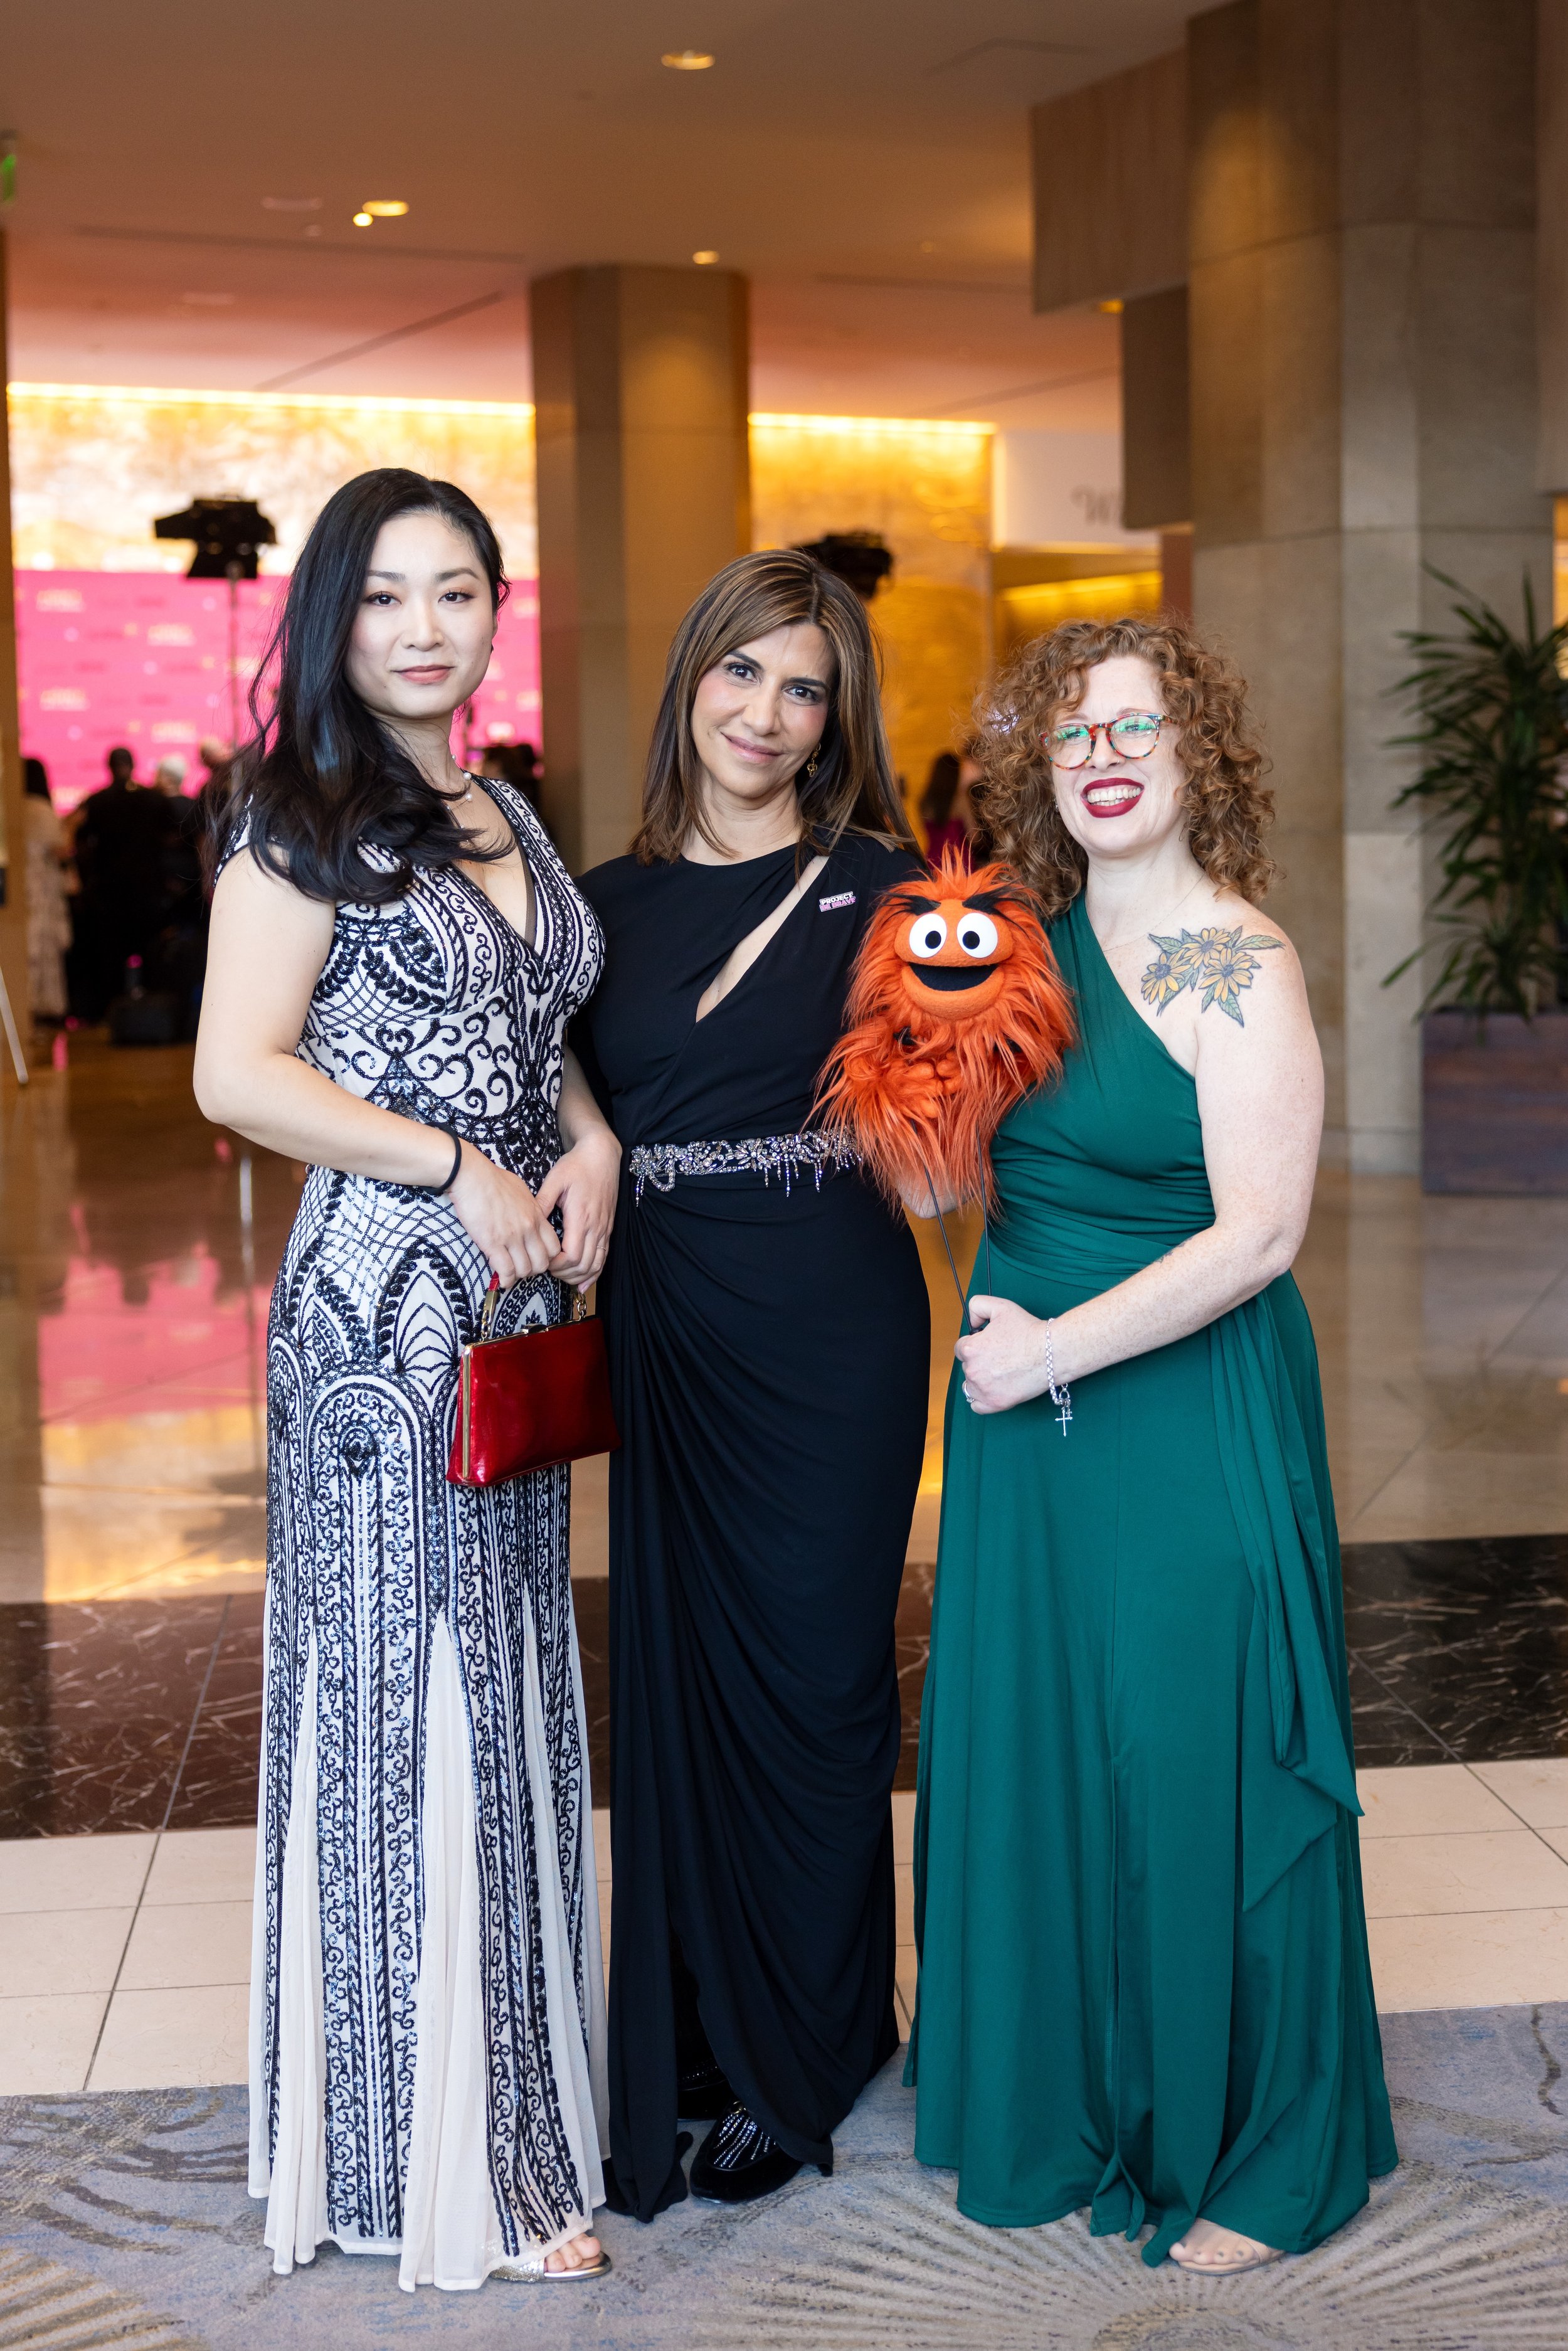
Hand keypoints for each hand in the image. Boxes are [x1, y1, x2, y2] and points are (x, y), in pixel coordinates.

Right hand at [447, 1144, 561, 1288]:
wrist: (472, 1176)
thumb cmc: (493, 1179)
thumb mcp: (522, 1191)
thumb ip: (530, 1208)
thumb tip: (531, 1217)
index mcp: (537, 1216)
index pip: (554, 1247)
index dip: (547, 1257)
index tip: (536, 1258)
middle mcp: (528, 1229)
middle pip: (542, 1263)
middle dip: (534, 1269)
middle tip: (522, 1267)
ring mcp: (512, 1237)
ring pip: (525, 1270)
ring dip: (518, 1275)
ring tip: (510, 1272)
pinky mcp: (493, 1243)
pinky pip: (506, 1271)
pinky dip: (505, 1280)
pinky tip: (502, 1280)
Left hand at [536, 1126, 620, 1289]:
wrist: (602, 1156)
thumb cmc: (577, 1166)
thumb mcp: (555, 1180)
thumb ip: (542, 1203)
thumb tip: (528, 1222)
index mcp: (581, 1216)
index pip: (571, 1255)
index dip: (557, 1266)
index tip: (544, 1262)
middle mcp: (596, 1226)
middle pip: (583, 1265)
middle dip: (564, 1274)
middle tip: (548, 1271)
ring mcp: (604, 1229)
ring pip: (595, 1265)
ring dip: (578, 1276)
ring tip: (562, 1278)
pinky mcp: (607, 1228)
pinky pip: (604, 1257)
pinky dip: (594, 1273)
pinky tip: (583, 1283)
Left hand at [954, 1295, 1051, 1414]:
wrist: (1051, 1352)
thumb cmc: (1028, 1330)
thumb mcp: (1000, 1306)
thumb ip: (977, 1306)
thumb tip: (971, 1322)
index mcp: (970, 1349)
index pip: (961, 1348)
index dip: (976, 1344)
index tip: (990, 1345)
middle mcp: (972, 1371)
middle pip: (967, 1366)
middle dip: (980, 1361)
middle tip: (1001, 1356)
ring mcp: (983, 1389)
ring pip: (971, 1385)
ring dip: (980, 1379)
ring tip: (1000, 1372)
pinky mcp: (995, 1404)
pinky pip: (976, 1405)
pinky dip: (982, 1399)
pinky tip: (993, 1389)